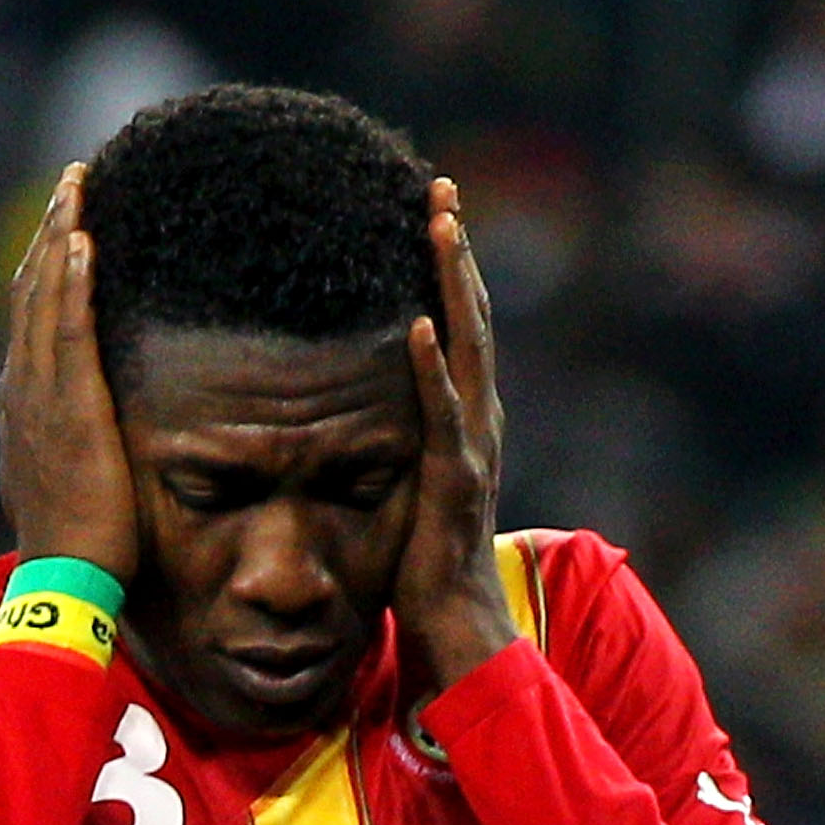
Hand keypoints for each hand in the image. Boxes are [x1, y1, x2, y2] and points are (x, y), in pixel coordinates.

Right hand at [0, 165, 137, 585]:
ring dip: (61, 237)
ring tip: (77, 187)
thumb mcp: (61, 483)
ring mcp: (40, 399)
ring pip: (45, 300)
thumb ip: (63, 446)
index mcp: (20, 404)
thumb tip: (79, 433)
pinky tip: (83, 241)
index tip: (66, 223)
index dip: (45, 266)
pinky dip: (73, 285)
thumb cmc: (73, 547)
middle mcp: (21, 391)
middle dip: (51, 231)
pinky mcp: (70, 412)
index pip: (30, 319)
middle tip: (73, 179)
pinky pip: (69, 334)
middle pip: (31, 292)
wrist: (62, 584)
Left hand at [396, 180, 516, 695]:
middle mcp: (477, 423)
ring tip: (440, 224)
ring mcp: (471, 448)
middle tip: (439, 188)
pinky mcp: (454, 482)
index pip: (457, 329)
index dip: (447, 270)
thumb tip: (346, 418)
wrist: (456, 635)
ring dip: (454, 283)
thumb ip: (389, 447)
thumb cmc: (421, 574)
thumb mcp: (400, 491)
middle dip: (455, 252)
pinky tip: (421, 324)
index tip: (430, 211)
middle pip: (470, 317)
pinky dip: (434, 370)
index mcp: (463, 422)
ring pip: (468, 348)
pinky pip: (444, 415)